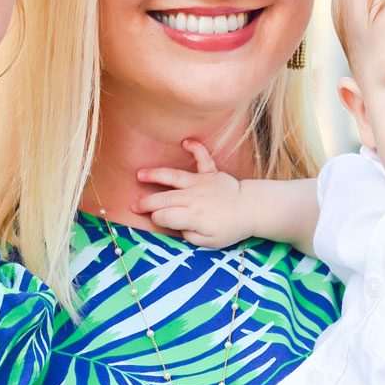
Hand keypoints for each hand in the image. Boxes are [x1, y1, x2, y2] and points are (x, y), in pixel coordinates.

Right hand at [135, 139, 252, 246]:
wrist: (251, 210)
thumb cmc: (230, 228)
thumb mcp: (209, 243)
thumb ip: (190, 235)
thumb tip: (177, 226)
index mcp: (193, 216)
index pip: (165, 216)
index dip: (155, 218)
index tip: (152, 220)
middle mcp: (194, 197)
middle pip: (164, 198)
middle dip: (146, 202)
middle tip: (133, 204)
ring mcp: (202, 182)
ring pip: (174, 176)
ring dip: (156, 174)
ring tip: (140, 174)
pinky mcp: (211, 172)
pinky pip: (203, 158)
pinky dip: (196, 148)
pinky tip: (185, 142)